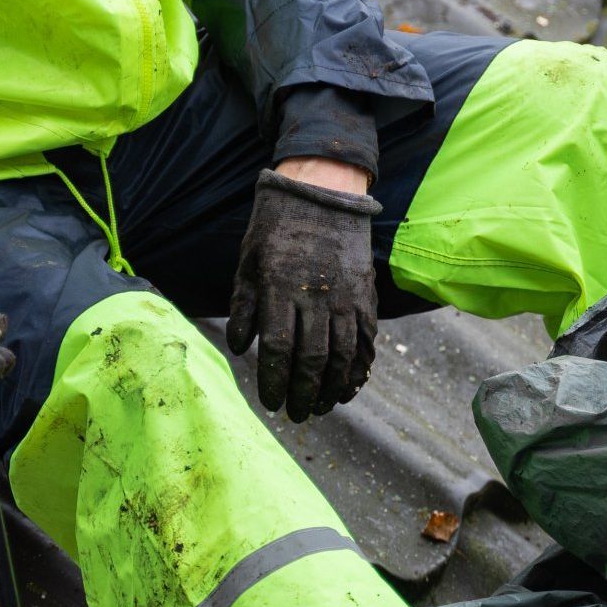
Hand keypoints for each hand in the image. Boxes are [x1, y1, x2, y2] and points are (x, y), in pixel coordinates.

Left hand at [226, 167, 380, 421]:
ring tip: (321, 407)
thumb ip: (244, 305)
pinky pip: (366, 340)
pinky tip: (349, 386)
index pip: (276, 348)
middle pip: (311, 359)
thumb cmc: (277, 226)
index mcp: (280, 287)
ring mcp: (345, 296)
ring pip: (342, 355)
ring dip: (331, 388)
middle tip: (295, 414)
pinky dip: (359, 368)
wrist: (323, 192)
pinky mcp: (365, 293)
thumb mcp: (248, 261)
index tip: (270, 401)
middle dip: (302, 394)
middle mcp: (316, 296)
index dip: (272, 381)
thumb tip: (240, 348)